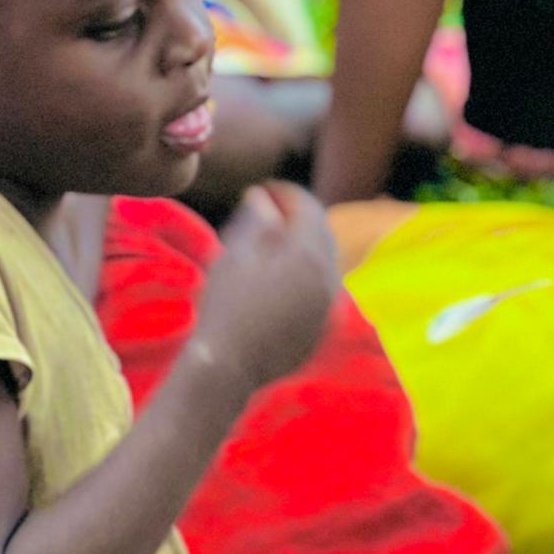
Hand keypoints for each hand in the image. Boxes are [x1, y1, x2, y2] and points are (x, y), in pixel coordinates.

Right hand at [196, 182, 337, 394]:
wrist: (229, 366)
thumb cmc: (226, 305)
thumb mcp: (235, 254)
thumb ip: (255, 220)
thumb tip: (262, 197)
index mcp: (307, 254)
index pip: (307, 207)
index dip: (285, 192)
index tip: (262, 188)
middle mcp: (327, 277)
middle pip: (321, 232)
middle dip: (298, 216)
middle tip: (268, 210)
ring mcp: (327, 306)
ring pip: (324, 262)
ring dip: (303, 245)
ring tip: (272, 243)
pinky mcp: (320, 328)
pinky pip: (320, 289)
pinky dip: (305, 274)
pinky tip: (279, 278)